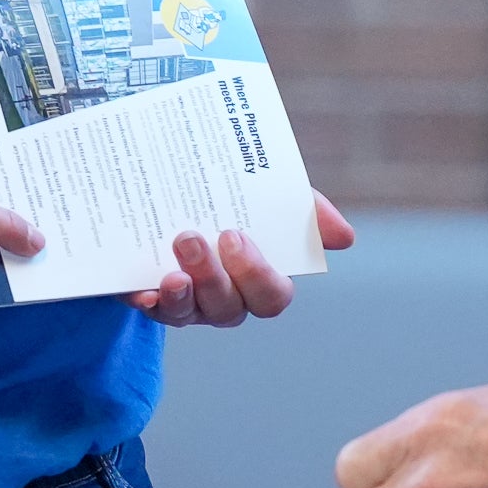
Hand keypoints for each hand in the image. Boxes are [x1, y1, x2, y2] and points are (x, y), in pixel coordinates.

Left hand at [129, 194, 356, 326]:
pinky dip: (149, 302)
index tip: (234, 235)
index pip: (271, 296)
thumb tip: (344, 237)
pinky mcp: (151, 297)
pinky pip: (152, 311)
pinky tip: (142, 290)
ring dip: (181, 291)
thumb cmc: (229, 191)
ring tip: (171, 255)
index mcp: (258, 277)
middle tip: (193, 238)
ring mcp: (188, 302)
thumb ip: (304, 209)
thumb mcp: (267, 190)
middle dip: (214, 278)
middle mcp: (226, 297)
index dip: (255, 274)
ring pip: (190, 313)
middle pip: (230, 309)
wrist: (166, 174)